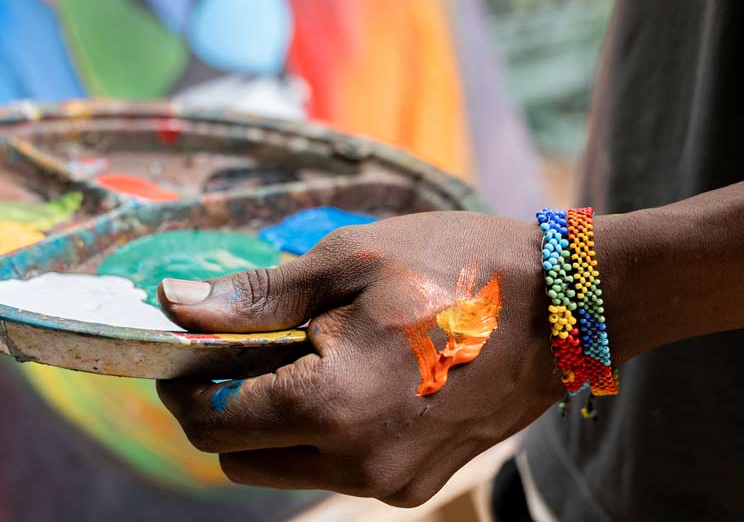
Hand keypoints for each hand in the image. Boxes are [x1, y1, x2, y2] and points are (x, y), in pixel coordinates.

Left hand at [155, 212, 561, 506]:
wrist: (566, 305)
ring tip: (312, 350)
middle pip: (243, 459)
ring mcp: (394, 483)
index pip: (214, 425)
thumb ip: (257, 297)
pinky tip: (356, 371)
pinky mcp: (420, 483)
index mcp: (332, 407)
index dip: (185, 387)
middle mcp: (359, 465)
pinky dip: (326, 431)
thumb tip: (176, 304)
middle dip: (227, 406)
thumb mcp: (347, 260)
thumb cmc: (456, 266)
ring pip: (290, 468)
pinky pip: (342, 468)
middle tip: (250, 343)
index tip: (189, 348)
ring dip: (277, 420)